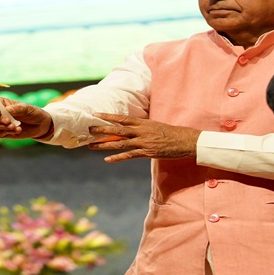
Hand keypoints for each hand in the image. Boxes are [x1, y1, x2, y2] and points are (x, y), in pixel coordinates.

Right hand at [0, 98, 51, 138]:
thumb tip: (6, 110)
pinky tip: (18, 130)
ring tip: (14, 127)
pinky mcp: (3, 132)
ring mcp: (0, 123)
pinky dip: (7, 132)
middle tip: (9, 122)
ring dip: (2, 127)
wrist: (40, 125)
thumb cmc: (33, 113)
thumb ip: (17, 108)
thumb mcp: (27, 108)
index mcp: (3, 103)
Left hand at [86, 113, 200, 161]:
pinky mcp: (147, 153)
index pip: (122, 118)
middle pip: (117, 130)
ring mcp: (143, 142)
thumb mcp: (155, 125)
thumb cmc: (170, 132)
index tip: (96, 114)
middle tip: (88, 129)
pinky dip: (117, 158)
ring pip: (120, 143)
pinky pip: (129, 155)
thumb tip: (132, 125)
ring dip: (104, 145)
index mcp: (142, 123)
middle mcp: (140, 131)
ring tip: (91, 146)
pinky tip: (107, 160)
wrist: (185, 140)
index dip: (108, 116)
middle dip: (101, 130)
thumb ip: (142, 125)